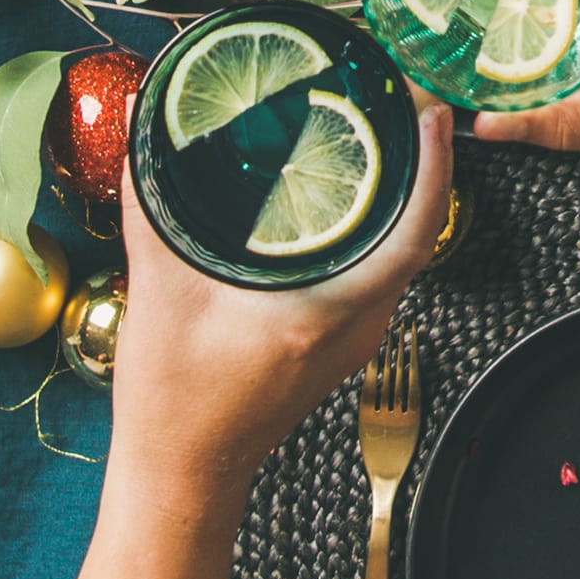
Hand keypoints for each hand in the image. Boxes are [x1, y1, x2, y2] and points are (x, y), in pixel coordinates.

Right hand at [103, 100, 455, 486]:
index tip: (433, 117)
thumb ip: (152, 204)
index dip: (433, 170)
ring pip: (400, 256)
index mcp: (321, 313)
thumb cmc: (173, 401)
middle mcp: (353, 328)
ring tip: (385, 136)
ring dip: (403, 196)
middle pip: (415, 236)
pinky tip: (351, 196)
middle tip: (405, 105)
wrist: (183, 473)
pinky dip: (379, 227)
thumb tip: (146, 126)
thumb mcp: (158, 292)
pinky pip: (378, 273)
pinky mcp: (339, 344)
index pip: (410, 234)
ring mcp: (353, 340)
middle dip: (421, 166)